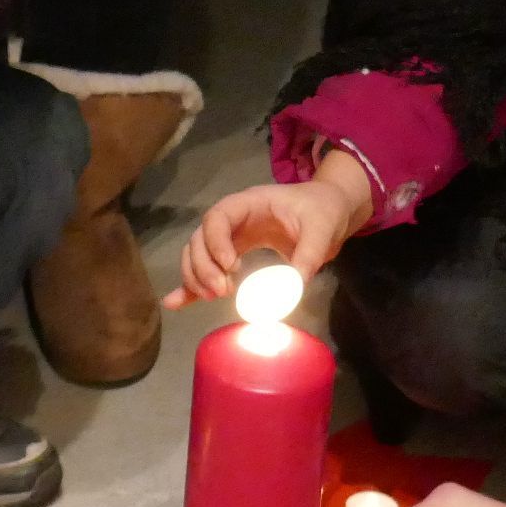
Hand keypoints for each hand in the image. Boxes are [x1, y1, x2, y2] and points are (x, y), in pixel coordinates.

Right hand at [166, 150, 373, 308]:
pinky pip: (207, 270)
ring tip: (213, 297)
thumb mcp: (322, 230)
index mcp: (250, 203)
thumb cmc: (324, 211)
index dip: (216, 242)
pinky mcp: (232, 256)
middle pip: (200, 238)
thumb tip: (294, 286)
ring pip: (197, 254)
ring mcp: (230, 237)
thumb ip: (309, 255)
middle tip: (223, 292)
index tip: (231, 267)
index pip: (217, 217)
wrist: (329, 212)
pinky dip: (191, 287)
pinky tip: (176, 303)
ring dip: (196, 277)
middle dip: (204, 266)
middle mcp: (233, 219)